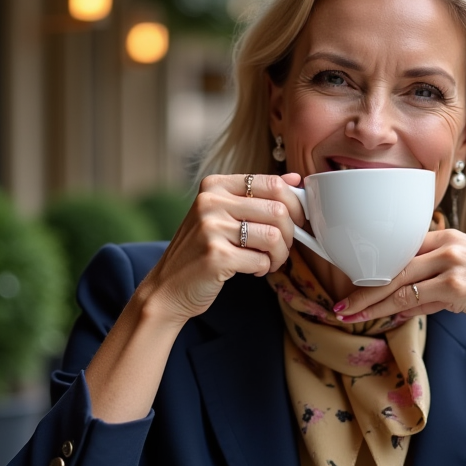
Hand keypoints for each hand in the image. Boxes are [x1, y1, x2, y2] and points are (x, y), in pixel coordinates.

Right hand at [140, 172, 305, 323]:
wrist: (168, 287)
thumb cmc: (201, 250)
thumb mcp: (223, 215)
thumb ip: (256, 196)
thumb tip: (295, 179)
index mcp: (215, 186)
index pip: (272, 183)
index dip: (295, 204)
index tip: (297, 221)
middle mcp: (210, 202)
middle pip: (278, 211)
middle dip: (290, 234)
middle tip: (281, 248)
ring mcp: (211, 228)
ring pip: (274, 237)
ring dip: (279, 255)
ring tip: (268, 262)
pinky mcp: (216, 256)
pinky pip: (261, 260)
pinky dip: (263, 269)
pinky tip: (251, 270)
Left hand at [331, 229, 465, 331]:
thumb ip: (434, 284)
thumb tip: (404, 304)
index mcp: (447, 235)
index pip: (401, 250)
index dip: (374, 268)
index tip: (353, 282)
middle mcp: (446, 246)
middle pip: (393, 267)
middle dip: (363, 289)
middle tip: (340, 305)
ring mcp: (450, 265)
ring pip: (398, 284)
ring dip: (370, 303)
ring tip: (348, 315)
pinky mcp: (456, 287)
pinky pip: (416, 300)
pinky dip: (394, 311)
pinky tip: (379, 319)